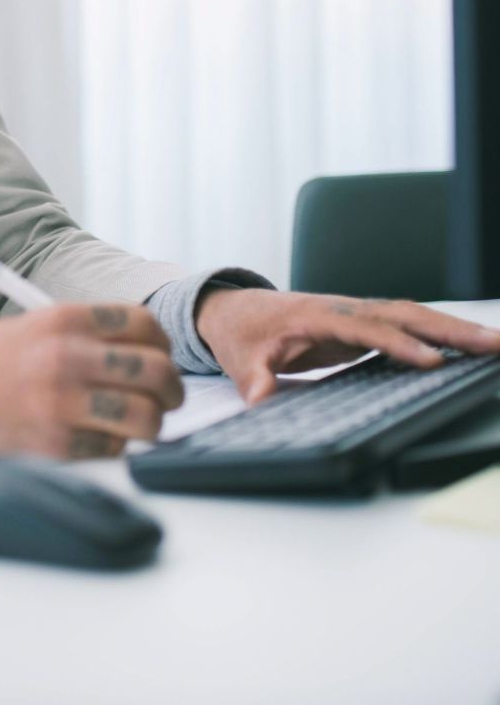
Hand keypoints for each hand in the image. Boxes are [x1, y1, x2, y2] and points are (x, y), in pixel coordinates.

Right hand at [0, 302, 184, 459]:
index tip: (160, 358)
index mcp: (64, 319)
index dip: (164, 345)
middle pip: (156, 371)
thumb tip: (153, 355)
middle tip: (167, 398)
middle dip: (172, 390)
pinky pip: (114, 450)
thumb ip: (90, 334)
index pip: (146, 325)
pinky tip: (93, 437)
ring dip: (151, 424)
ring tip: (139, 423)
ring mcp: (61, 403)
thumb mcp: (36, 326)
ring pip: (146, 417)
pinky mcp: (55, 445)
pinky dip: (113, 447)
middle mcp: (66, 356)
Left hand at [195, 287, 499, 404]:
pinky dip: (440, 333)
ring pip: (411, 316)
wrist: (234, 309)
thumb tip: (259, 398)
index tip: (432, 362)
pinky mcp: (362, 324)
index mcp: (315, 315)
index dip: (398, 344)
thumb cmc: (241, 333)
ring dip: (454, 329)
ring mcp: (355, 313)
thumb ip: (253, 379)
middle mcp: (342, 308)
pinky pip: (406, 325)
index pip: (365, 328)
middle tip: (494, 344)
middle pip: (402, 314)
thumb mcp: (240, 359)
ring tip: (497, 345)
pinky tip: (470, 347)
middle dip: (449, 329)